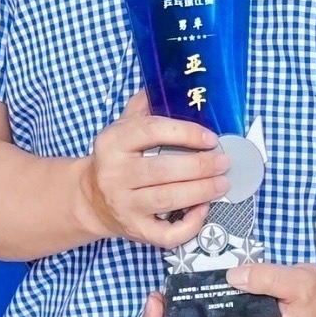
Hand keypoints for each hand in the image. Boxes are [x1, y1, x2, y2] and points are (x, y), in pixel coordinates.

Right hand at [72, 92, 230, 248]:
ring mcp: (124, 205)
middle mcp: (115, 174)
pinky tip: (203, 210)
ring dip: (202, 191)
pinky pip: (166, 234)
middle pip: (163, 169)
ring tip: (222, 183)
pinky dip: (190, 225)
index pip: (153, 131)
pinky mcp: (135, 230)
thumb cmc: (117, 158)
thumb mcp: (123, 127)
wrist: (91, 198)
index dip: (186, 133)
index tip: (211, 138)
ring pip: (168, 199)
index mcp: (113, 142)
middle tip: (224, 162)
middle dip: (201, 166)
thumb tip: (173, 82)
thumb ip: (145, 105)